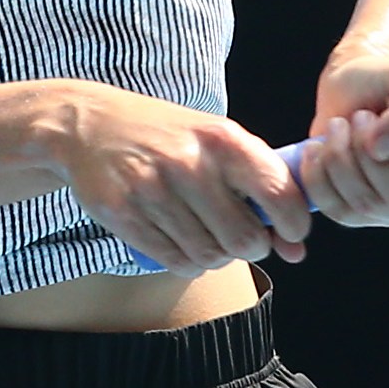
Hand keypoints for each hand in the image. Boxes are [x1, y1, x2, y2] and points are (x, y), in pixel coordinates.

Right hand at [45, 80, 314, 276]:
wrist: (90, 124)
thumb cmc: (168, 136)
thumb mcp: (216, 140)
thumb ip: (260, 187)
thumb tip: (297, 251)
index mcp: (222, 138)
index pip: (279, 193)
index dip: (295, 224)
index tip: (291, 232)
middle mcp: (189, 162)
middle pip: (244, 240)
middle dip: (252, 247)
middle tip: (243, 237)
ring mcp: (153, 190)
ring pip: (209, 257)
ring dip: (216, 256)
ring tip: (207, 235)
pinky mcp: (123, 215)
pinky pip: (175, 263)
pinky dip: (187, 262)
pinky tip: (182, 241)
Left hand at [297, 50, 388, 228]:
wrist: (352, 86)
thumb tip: (386, 149)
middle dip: (372, 153)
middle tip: (362, 117)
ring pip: (369, 206)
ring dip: (343, 157)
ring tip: (342, 124)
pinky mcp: (364, 214)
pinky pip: (339, 210)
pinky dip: (320, 175)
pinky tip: (320, 147)